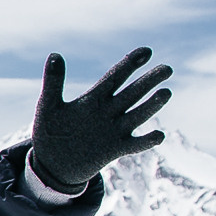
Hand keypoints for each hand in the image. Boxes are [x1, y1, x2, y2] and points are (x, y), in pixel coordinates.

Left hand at [29, 44, 171, 192]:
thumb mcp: (48, 106)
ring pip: (137, 115)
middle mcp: (108, 112)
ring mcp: (113, 131)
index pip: (116, 76)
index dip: (130, 64)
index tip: (147, 51)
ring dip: (152, 105)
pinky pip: (134, 145)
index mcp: (94, 98)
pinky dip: (146, 141)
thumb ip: (53, 82)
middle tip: (167, 69)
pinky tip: (159, 135)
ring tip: (166, 93)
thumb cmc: (49, 132)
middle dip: (149, 81)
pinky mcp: (114, 151)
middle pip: (132, 93)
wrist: (51, 165)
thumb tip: (54, 54)